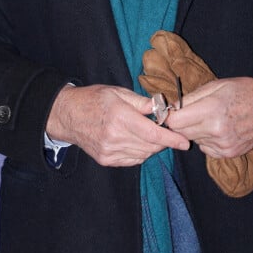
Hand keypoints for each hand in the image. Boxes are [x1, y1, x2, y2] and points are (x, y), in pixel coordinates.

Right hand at [46, 84, 189, 166]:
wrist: (67, 115)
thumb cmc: (94, 99)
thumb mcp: (118, 92)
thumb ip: (141, 103)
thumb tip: (163, 108)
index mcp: (120, 117)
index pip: (152, 134)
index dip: (171, 139)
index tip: (184, 142)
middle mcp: (115, 137)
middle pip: (150, 146)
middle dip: (163, 141)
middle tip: (166, 131)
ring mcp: (109, 151)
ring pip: (143, 154)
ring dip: (152, 147)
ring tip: (149, 134)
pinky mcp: (106, 159)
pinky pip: (132, 160)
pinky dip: (141, 152)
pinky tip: (137, 141)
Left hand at [166, 77, 252, 158]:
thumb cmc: (244, 91)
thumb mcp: (216, 85)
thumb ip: (191, 98)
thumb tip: (170, 108)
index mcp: (211, 109)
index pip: (175, 122)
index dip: (171, 116)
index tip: (173, 111)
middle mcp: (215, 130)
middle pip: (182, 133)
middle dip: (182, 124)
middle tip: (192, 113)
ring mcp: (223, 144)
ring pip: (194, 141)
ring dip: (195, 132)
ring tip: (210, 119)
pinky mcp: (228, 153)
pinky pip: (206, 149)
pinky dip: (207, 140)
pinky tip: (218, 129)